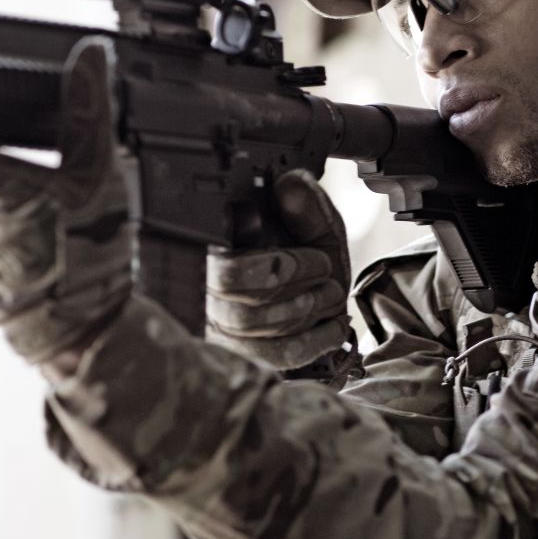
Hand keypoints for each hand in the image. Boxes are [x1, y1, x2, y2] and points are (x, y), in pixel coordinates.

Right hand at [205, 170, 354, 370]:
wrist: (323, 307)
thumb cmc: (311, 264)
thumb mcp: (317, 228)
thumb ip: (307, 205)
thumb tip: (290, 183)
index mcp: (217, 245)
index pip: (219, 252)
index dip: (270, 259)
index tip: (315, 259)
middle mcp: (204, 287)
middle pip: (232, 285)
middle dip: (293, 278)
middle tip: (324, 270)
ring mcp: (217, 325)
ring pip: (249, 321)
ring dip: (303, 307)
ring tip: (329, 294)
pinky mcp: (240, 354)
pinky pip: (269, 354)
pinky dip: (312, 340)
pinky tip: (333, 326)